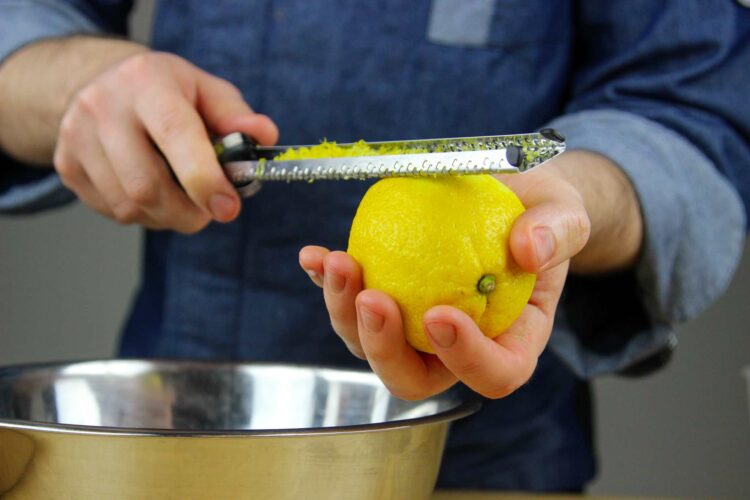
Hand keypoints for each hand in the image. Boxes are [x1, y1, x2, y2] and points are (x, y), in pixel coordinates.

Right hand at [53, 51, 277, 232]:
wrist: (102, 84)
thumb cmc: (166, 92)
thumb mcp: (205, 90)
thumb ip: (237, 117)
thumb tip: (263, 136)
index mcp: (146, 82)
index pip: (174, 134)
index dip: (203, 178)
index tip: (227, 208)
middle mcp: (103, 106)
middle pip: (146, 185)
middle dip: (188, 213)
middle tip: (211, 211)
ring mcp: (77, 137)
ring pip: (129, 206)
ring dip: (168, 217)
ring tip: (183, 199)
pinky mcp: (68, 166)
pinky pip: (113, 212)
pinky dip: (144, 215)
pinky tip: (154, 194)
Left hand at [299, 160, 591, 399]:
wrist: (509, 196)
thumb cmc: (540, 215)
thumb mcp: (565, 214)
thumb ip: (556, 232)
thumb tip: (530, 248)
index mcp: (510, 341)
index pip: (493, 374)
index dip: (466, 359)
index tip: (441, 315)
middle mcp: (455, 346)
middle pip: (414, 377)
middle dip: (385, 349)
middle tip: (372, 299)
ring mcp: (414, 326)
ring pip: (370, 344)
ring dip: (345, 311)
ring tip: (339, 262)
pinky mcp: (386, 295)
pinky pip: (349, 300)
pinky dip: (327, 281)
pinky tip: (314, 255)